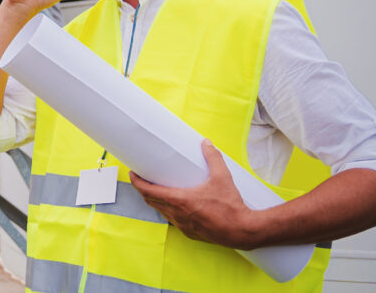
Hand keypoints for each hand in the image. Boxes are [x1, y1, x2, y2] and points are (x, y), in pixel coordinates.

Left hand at [129, 140, 258, 248]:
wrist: (243, 231)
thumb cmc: (231, 206)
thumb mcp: (222, 178)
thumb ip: (213, 158)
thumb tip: (206, 143)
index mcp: (180, 200)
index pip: (148, 191)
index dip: (137, 183)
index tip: (132, 174)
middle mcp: (177, 214)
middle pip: (151, 201)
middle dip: (143, 190)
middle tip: (141, 178)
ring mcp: (182, 225)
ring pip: (161, 212)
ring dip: (155, 201)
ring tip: (156, 189)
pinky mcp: (190, 233)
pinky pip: (173, 220)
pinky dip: (168, 211)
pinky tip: (174, 206)